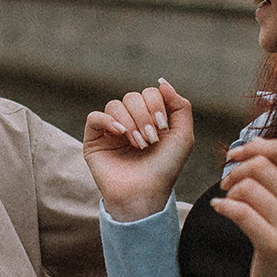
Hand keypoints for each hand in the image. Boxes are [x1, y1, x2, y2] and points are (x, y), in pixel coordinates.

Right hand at [82, 79, 193, 222]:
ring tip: (138, 144)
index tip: (162, 128)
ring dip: (130, 122)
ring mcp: (110, 130)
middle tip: (150, 139)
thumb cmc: (165, 169)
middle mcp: (130, 121)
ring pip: (115, 105)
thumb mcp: (183, 136)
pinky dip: (108, 121)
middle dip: (144, 116)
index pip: (149, 93)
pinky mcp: (94, 140)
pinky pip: (95, 117)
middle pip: (132, 97)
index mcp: (149, 118)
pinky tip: (120, 133)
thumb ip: (180, 106)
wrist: (145, 194)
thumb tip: (162, 82)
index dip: (156, 105)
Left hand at [210, 138, 276, 276]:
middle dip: (236, 169)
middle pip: (261, 165)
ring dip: (229, 190)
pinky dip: (223, 206)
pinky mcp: (272, 244)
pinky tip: (219, 208)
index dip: (254, 145)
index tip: (236, 154)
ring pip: (248, 188)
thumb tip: (255, 143)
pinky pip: (240, 213)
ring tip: (227, 198)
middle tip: (227, 182)